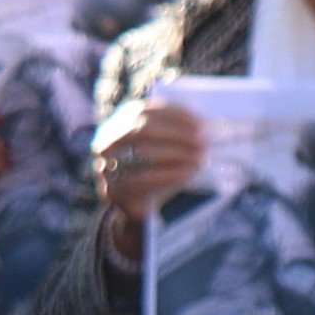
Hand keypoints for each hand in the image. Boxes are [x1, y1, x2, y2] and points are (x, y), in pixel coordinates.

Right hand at [91, 97, 203, 260]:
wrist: (136, 204)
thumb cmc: (157, 168)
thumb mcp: (164, 146)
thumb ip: (178, 134)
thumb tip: (208, 126)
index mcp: (119, 123)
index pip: (145, 111)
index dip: (174, 115)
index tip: (200, 123)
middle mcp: (107, 140)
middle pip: (143, 131)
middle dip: (177, 135)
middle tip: (203, 143)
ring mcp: (106, 164)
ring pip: (142, 153)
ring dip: (176, 154)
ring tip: (199, 158)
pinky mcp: (113, 188)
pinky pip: (142, 179)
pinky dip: (168, 175)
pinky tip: (187, 173)